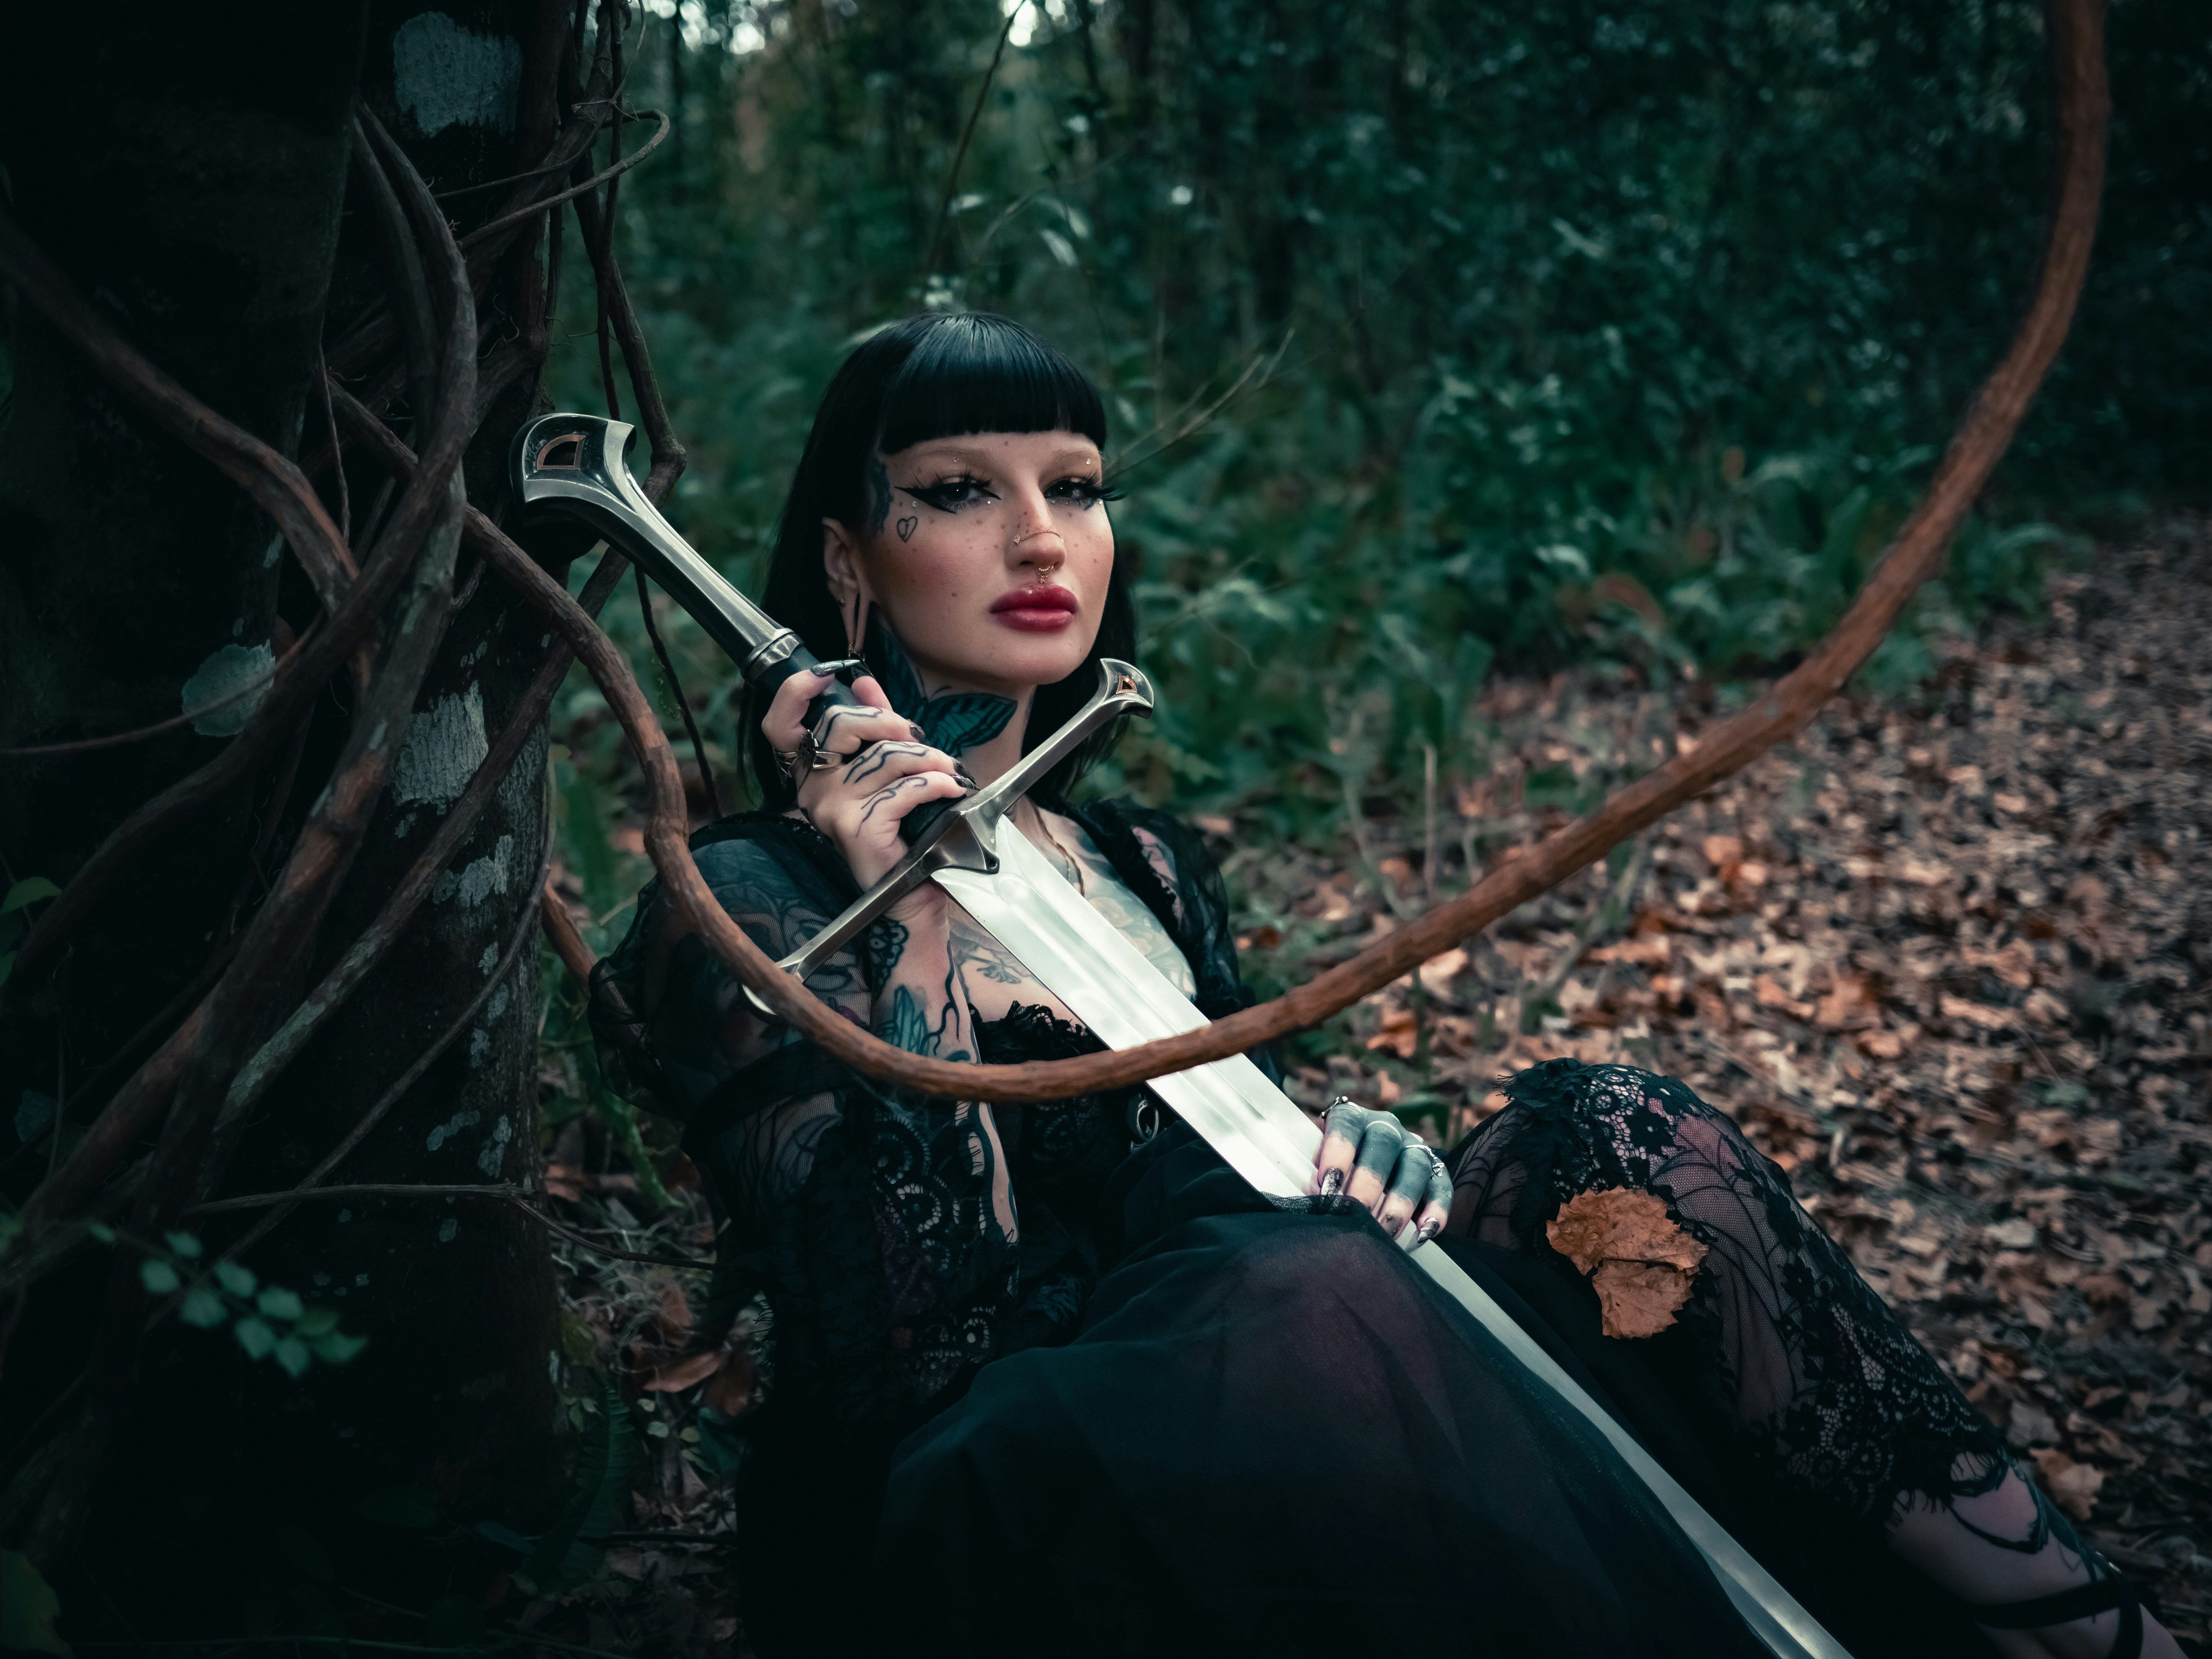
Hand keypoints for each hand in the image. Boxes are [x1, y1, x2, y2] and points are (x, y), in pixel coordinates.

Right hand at [760, 669, 970, 892]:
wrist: (914, 888)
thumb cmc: (901, 827)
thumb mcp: (886, 767)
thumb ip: (874, 725)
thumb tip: (863, 681)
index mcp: (812, 772)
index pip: (780, 725)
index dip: (795, 693)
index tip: (827, 673)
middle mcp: (812, 790)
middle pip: (841, 723)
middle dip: (890, 721)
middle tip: (919, 738)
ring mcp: (831, 810)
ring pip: (884, 756)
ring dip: (929, 758)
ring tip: (949, 770)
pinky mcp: (857, 829)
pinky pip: (903, 788)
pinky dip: (936, 783)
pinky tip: (951, 788)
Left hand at [1312, 1099, 1451, 1247]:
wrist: (1364, 1165)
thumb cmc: (1332, 1169)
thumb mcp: (1319, 1162)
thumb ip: (1317, 1176)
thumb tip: (1312, 1204)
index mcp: (1353, 1118)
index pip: (1347, 1125)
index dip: (1337, 1152)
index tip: (1326, 1184)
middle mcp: (1386, 1127)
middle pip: (1383, 1146)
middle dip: (1368, 1183)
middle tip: (1355, 1214)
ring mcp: (1413, 1146)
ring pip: (1415, 1166)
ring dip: (1400, 1202)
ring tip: (1386, 1232)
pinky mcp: (1435, 1169)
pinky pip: (1442, 1185)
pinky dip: (1437, 1210)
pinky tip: (1424, 1233)